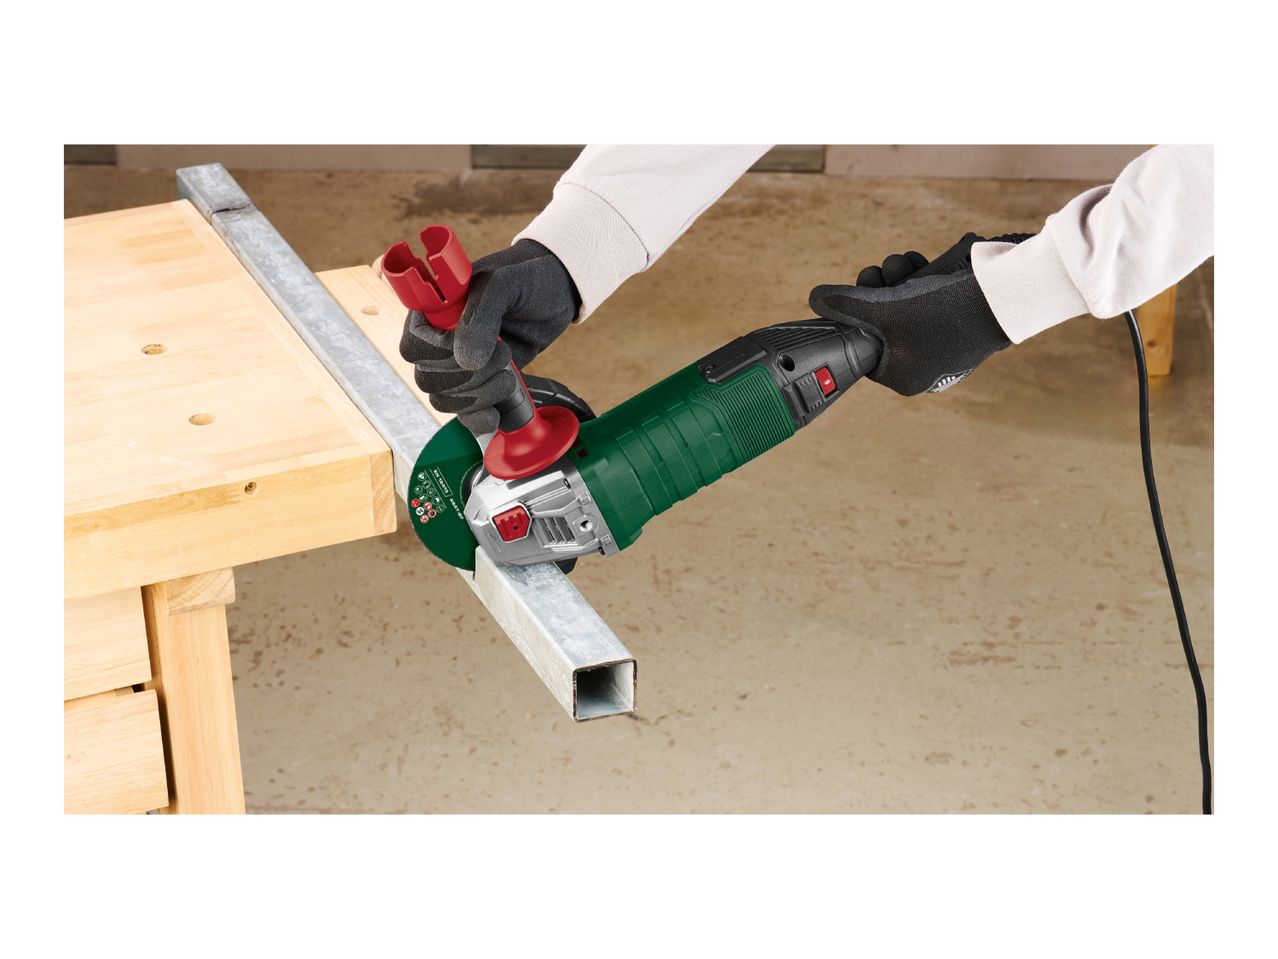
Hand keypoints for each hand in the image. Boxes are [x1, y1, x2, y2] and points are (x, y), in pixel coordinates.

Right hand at [398, 239, 579, 432]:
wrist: (558, 292)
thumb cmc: (528, 277)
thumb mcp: (505, 283)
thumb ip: (482, 314)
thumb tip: (467, 362)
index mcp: (435, 310)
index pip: (413, 345)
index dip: (436, 353)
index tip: (467, 344)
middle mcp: (441, 339)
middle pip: (428, 378)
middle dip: (468, 375)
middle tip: (503, 353)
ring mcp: (460, 363)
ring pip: (446, 399)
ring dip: (479, 395)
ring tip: (508, 373)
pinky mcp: (481, 382)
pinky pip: (466, 412)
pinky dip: (478, 418)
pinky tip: (495, 416)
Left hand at [809, 232, 1030, 395]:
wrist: (1003, 295)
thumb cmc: (940, 311)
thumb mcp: (881, 308)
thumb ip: (845, 304)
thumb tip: (815, 299)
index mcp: (904, 377)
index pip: (863, 348)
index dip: (854, 317)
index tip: (853, 296)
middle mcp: (922, 364)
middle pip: (880, 323)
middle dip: (875, 290)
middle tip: (876, 274)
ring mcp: (940, 340)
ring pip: (901, 304)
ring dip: (895, 277)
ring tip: (902, 265)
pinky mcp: (956, 316)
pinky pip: (925, 296)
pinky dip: (918, 277)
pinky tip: (919, 263)